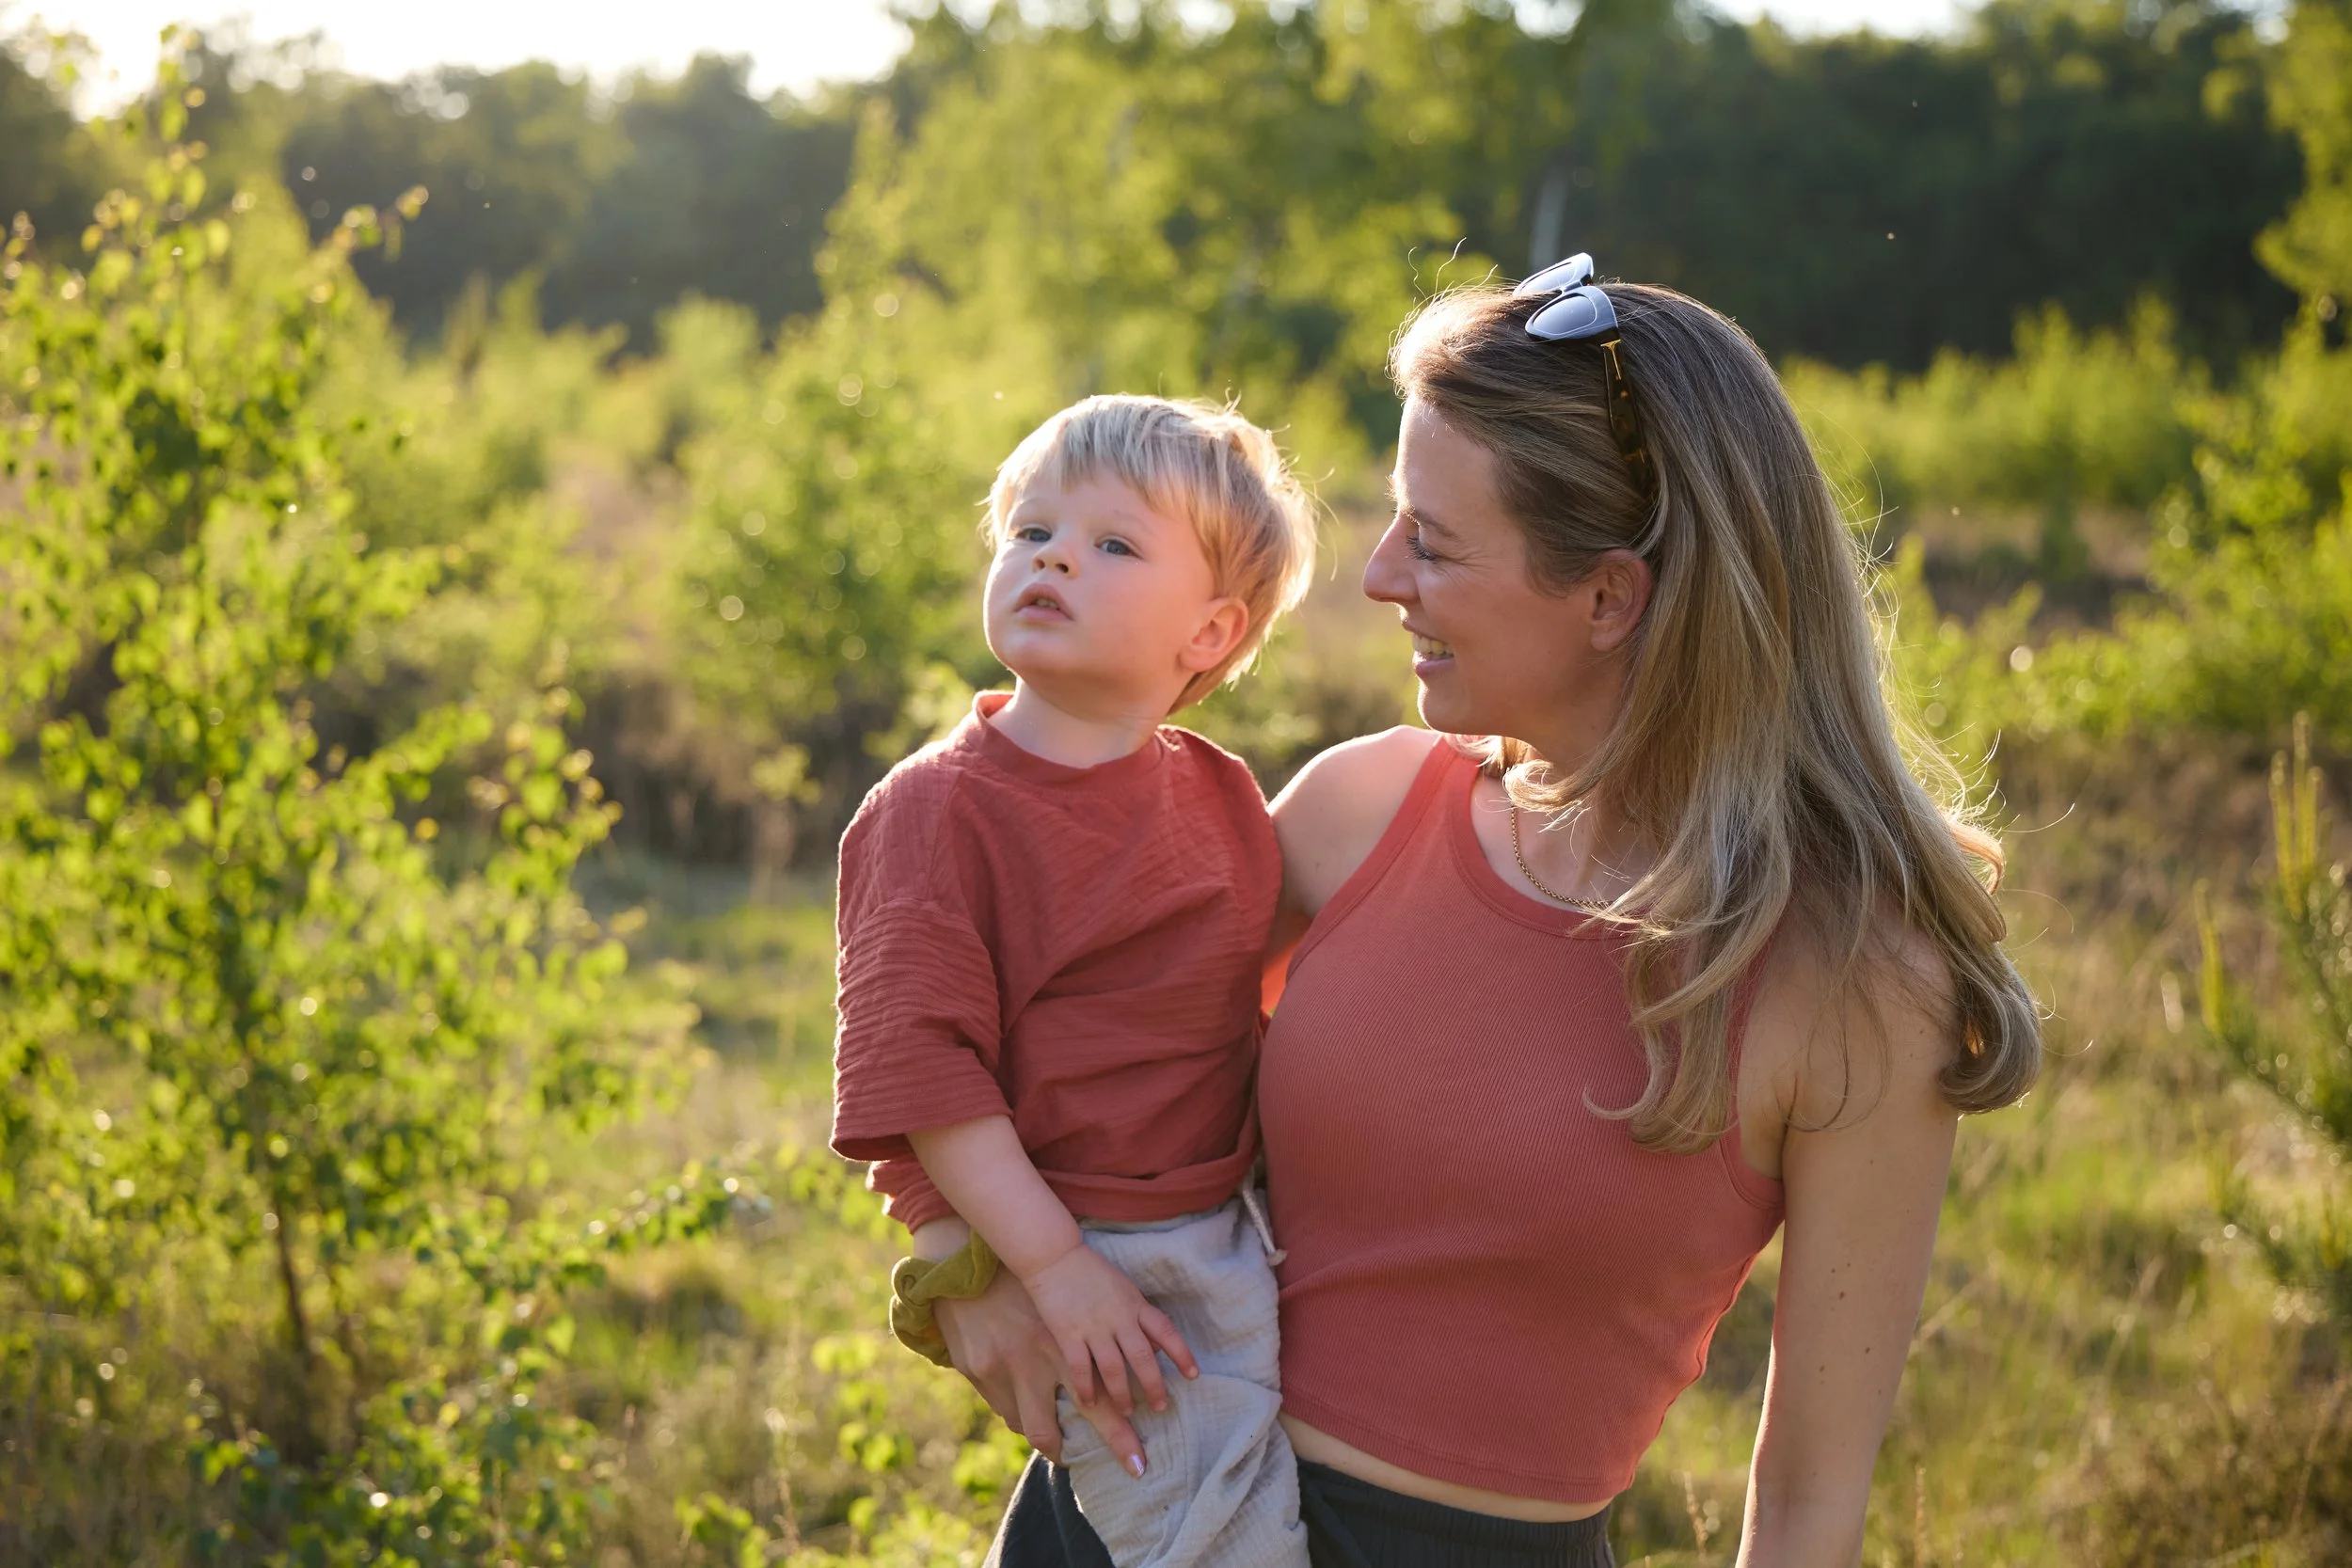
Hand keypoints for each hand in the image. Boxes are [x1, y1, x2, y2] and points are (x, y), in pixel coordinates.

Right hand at [933, 1265, 1146, 1472]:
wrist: (967, 1267)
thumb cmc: (1026, 1283)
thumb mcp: (1063, 1310)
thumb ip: (1088, 1342)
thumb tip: (1123, 1371)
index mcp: (1061, 1345)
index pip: (1095, 1403)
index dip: (1117, 1436)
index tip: (1139, 1462)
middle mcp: (1031, 1363)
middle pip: (1052, 1431)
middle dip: (1075, 1456)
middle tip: (1097, 1471)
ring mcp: (1000, 1371)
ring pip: (1026, 1426)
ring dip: (1046, 1437)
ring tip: (1061, 1441)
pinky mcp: (977, 1372)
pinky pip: (1004, 1411)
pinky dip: (1020, 1414)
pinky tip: (1029, 1406)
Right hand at [1020, 1242, 1198, 1420]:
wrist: (1054, 1256)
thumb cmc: (1091, 1272)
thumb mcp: (1124, 1288)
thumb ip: (1140, 1314)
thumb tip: (1158, 1345)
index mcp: (1135, 1304)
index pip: (1166, 1331)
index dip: (1182, 1354)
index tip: (1193, 1375)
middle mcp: (1118, 1318)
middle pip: (1142, 1357)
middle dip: (1153, 1385)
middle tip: (1160, 1407)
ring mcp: (1093, 1327)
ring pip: (1114, 1369)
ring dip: (1122, 1394)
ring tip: (1128, 1411)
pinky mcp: (1068, 1334)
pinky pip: (1081, 1368)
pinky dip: (1087, 1388)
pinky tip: (1090, 1402)